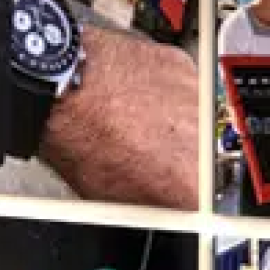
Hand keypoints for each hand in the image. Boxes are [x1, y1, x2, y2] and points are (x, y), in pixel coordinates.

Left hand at [40, 26, 197, 208]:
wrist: (64, 88)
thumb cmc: (81, 139)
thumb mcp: (113, 198)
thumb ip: (151, 202)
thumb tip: (158, 203)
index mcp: (193, 183)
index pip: (205, 203)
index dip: (183, 197)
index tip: (170, 192)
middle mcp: (205, 141)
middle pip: (204, 158)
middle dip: (182, 159)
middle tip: (147, 156)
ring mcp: (198, 99)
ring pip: (196, 120)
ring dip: (175, 125)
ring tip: (136, 125)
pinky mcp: (183, 66)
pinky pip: (182, 88)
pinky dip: (164, 94)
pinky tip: (134, 98)